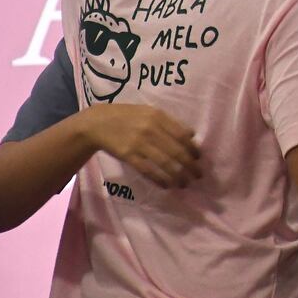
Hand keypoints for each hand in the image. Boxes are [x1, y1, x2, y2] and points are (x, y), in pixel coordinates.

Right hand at [81, 103, 201, 187]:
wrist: (98, 123)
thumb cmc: (128, 117)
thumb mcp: (149, 112)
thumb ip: (170, 122)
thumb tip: (191, 135)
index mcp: (158, 116)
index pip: (182, 135)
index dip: (192, 149)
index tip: (199, 158)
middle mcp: (151, 129)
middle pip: (176, 151)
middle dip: (190, 166)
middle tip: (198, 175)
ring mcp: (139, 143)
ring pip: (165, 163)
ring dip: (178, 176)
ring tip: (185, 184)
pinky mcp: (128, 156)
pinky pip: (148, 171)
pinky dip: (160, 179)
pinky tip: (167, 185)